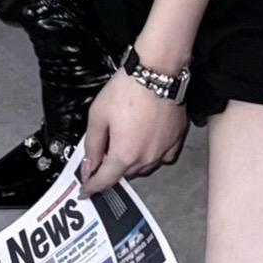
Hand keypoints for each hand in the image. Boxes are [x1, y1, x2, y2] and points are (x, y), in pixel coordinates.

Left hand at [78, 70, 186, 196]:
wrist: (157, 72)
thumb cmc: (128, 89)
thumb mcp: (98, 115)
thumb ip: (91, 145)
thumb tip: (89, 165)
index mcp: (124, 154)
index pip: (105, 180)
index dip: (92, 186)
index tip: (87, 190)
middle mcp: (145, 158)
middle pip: (124, 172)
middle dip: (112, 166)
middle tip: (106, 147)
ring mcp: (163, 151)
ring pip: (143, 166)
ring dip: (132, 160)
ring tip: (126, 137)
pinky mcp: (176, 140)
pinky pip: (162, 157)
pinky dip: (152, 153)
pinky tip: (147, 140)